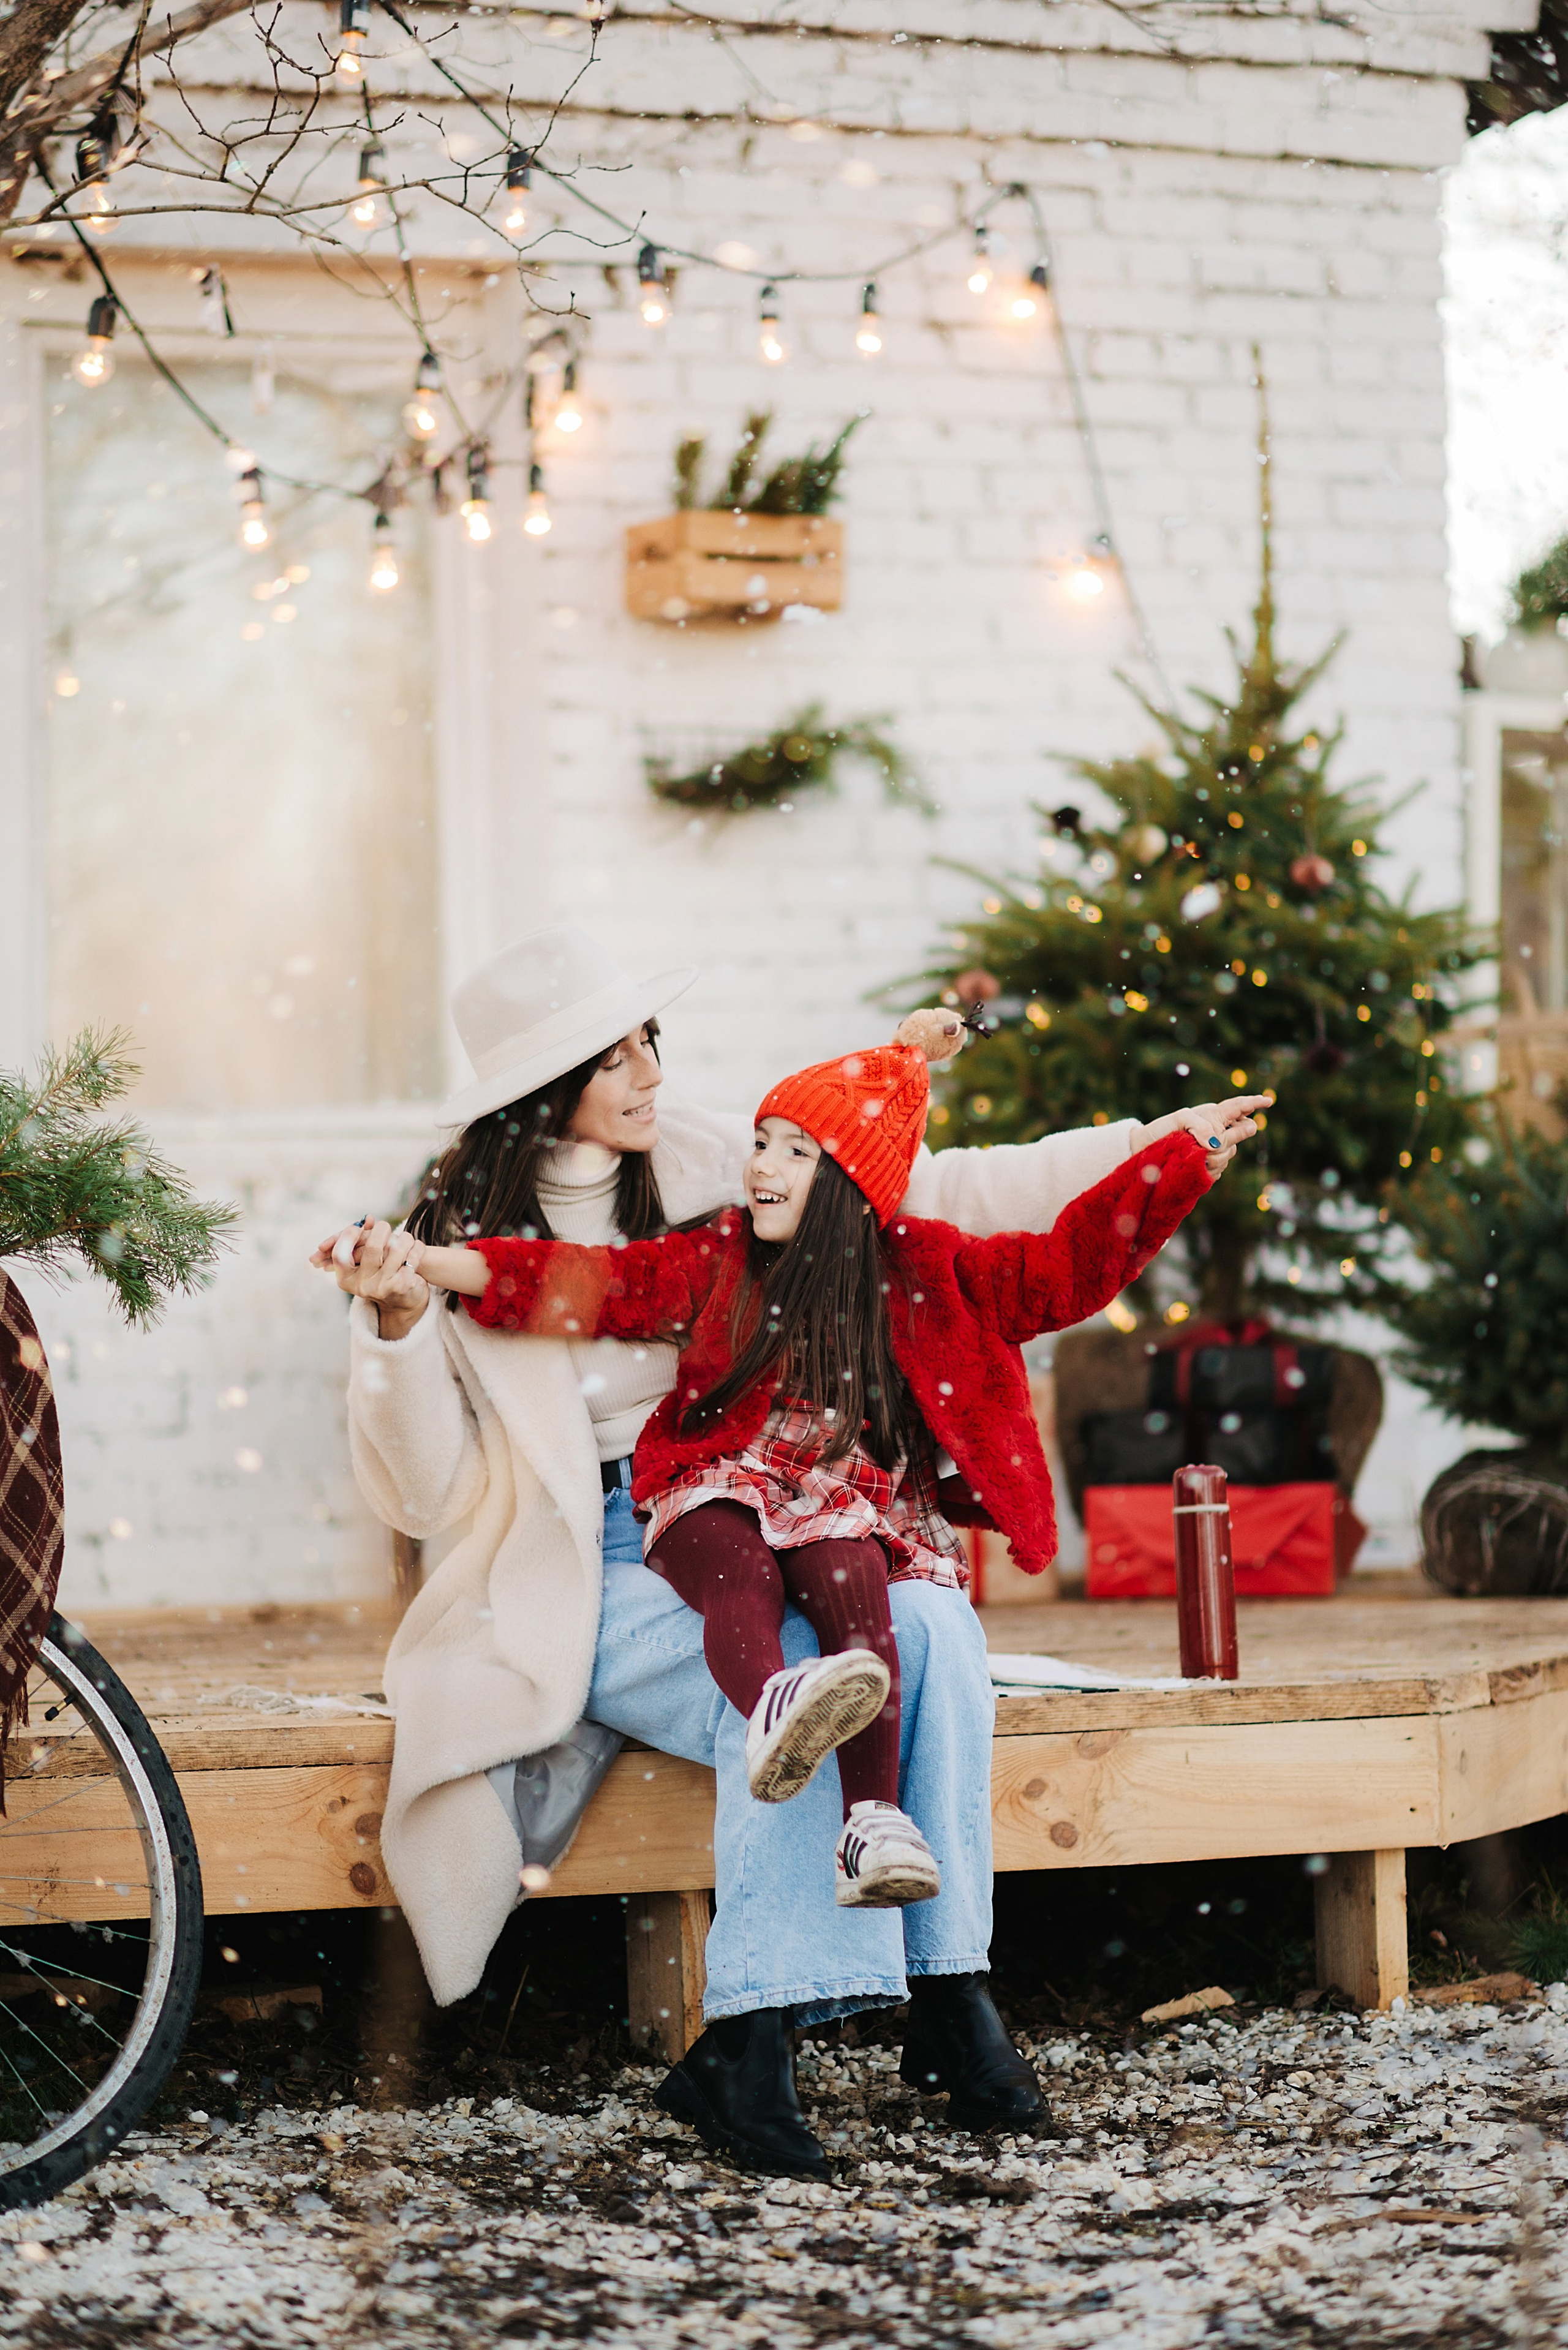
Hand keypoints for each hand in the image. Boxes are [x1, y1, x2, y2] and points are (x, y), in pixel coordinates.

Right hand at [309, 1217, 430, 1338]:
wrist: (404, 1302)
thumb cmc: (382, 1274)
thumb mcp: (366, 1261)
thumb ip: (362, 1240)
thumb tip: (369, 1218)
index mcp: (347, 1279)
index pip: (340, 1254)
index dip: (349, 1235)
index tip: (360, 1226)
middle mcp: (362, 1285)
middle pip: (372, 1246)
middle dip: (382, 1230)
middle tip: (385, 1227)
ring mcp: (382, 1287)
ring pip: (396, 1248)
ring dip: (404, 1238)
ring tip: (406, 1239)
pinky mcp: (401, 1286)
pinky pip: (412, 1256)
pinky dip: (417, 1247)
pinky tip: (417, 1248)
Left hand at [1141, 1094, 1271, 1179]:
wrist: (1145, 1152)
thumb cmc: (1162, 1130)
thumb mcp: (1180, 1120)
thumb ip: (1200, 1125)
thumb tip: (1215, 1143)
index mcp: (1213, 1114)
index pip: (1238, 1106)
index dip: (1254, 1103)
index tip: (1269, 1101)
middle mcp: (1217, 1131)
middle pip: (1240, 1133)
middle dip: (1230, 1139)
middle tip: (1209, 1144)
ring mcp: (1213, 1149)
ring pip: (1230, 1154)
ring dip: (1215, 1157)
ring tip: (1195, 1156)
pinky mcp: (1208, 1166)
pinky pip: (1219, 1170)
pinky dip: (1209, 1170)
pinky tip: (1197, 1167)